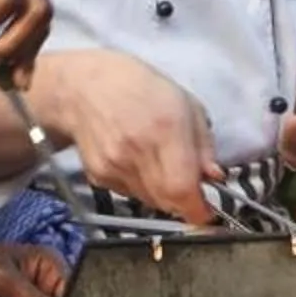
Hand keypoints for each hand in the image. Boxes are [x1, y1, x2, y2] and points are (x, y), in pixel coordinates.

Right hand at [37, 49, 222, 224]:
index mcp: (164, 128)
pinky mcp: (98, 175)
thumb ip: (203, 143)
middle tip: (189, 186)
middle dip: (184, 201)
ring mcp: (114, 166)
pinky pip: (129, 194)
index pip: (182, 189)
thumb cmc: (139, 86)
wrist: (81, 86)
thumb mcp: (185, 103)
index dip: (199, 208)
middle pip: (168, 202)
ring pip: (150, 201)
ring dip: (163, 194)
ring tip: (160, 165)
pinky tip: (136, 161)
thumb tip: (214, 177)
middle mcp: (136, 151)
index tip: (208, 210)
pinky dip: (140, 186)